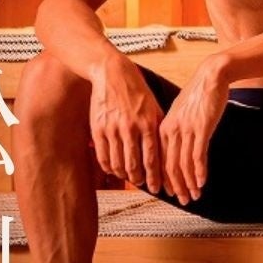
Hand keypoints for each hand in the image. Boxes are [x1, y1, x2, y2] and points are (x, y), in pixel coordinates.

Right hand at [88, 55, 164, 191]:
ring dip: (124, 174)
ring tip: (129, 178)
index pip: (153, 158)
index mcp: (148, 123)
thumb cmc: (137, 91)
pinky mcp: (97, 128)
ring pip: (118, 162)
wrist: (113, 73)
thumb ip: (158, 128)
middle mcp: (131, 128)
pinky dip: (108, 166)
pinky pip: (103, 155)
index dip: (155, 176)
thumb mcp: (154, 107)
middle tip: (142, 185)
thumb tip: (165, 151)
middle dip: (139, 179)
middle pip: (134, 164)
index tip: (158, 188)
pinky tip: (113, 170)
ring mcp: (112, 129)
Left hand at [158, 57, 230, 205]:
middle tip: (183, 200)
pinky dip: (199, 171)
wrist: (211, 77)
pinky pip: (198, 155)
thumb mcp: (181, 114)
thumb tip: (178, 149)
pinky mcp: (201, 128)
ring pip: (183, 164)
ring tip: (194, 196)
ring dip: (189, 183)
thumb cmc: (198, 95)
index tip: (170, 193)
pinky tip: (202, 181)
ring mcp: (186, 130)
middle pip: (170, 165)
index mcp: (163, 128)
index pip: (160, 160)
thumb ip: (177, 131)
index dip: (165, 179)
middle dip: (177, 186)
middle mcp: (171, 131)